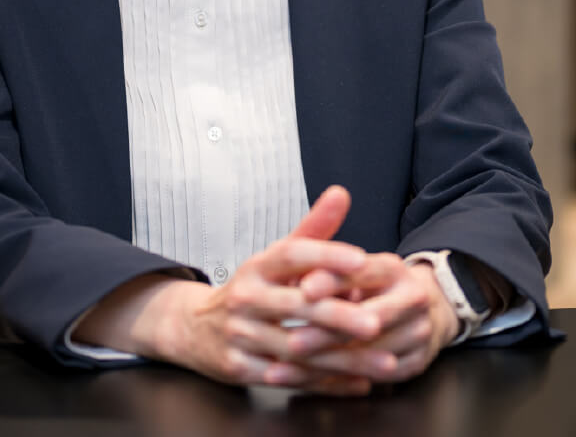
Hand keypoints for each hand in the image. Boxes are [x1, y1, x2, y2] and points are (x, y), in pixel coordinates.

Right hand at [77, 186, 383, 394]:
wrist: (193, 328)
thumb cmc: (253, 288)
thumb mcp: (276, 257)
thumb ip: (314, 229)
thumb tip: (341, 193)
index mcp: (257, 266)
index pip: (292, 254)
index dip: (327, 255)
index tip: (362, 259)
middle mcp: (245, 298)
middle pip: (297, 306)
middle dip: (339, 317)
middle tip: (377, 323)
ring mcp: (240, 336)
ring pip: (297, 350)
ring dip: (342, 359)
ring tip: (383, 362)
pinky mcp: (239, 369)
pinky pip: (289, 379)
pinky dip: (325, 384)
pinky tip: (358, 383)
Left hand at [287, 253, 460, 383]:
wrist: (425, 311)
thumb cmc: (375, 290)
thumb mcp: (355, 274)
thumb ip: (330, 275)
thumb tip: (301, 282)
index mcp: (394, 269)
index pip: (362, 273)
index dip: (332, 282)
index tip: (303, 291)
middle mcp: (414, 298)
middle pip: (371, 318)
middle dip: (329, 333)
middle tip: (293, 343)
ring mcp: (420, 331)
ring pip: (374, 354)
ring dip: (333, 364)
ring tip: (296, 369)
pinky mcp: (418, 362)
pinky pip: (379, 378)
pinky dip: (345, 383)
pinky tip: (315, 383)